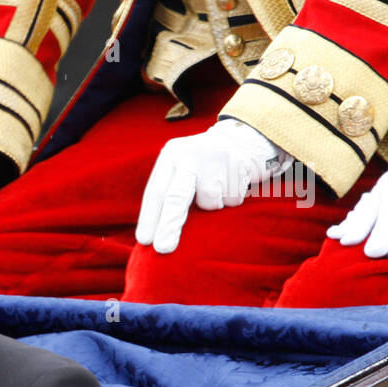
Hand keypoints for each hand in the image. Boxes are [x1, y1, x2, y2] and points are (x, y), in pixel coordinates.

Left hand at [135, 119, 292, 253]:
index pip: (155, 192)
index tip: (145, 241)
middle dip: (168, 226)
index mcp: (170, 155)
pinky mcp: (238, 162)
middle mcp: (189, 153)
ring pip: (209, 201)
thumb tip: (153, 236)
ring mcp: (214, 156)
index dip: (149, 218)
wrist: (242, 138)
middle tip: (163, 249)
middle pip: (176, 196)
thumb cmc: (203, 166)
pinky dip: (231, 200)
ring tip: (217, 190)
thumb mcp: (181, 169)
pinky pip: (232, 199)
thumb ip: (168, 193)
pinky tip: (231, 184)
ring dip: (212, 206)